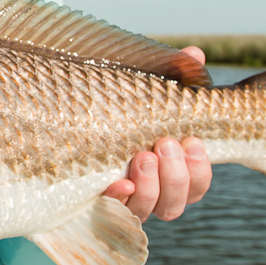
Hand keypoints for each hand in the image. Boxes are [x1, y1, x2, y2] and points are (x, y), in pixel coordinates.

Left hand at [103, 46, 212, 221]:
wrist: (66, 124)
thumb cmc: (117, 110)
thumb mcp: (145, 91)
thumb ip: (173, 77)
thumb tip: (195, 54)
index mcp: (168, 174)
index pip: (196, 186)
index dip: (199, 170)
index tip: (192, 142)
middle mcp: (149, 195)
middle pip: (174, 205)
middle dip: (175, 176)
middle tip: (165, 145)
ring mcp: (122, 202)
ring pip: (148, 210)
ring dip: (150, 186)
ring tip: (143, 156)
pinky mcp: (94, 203)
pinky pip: (111, 210)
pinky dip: (118, 197)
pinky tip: (119, 182)